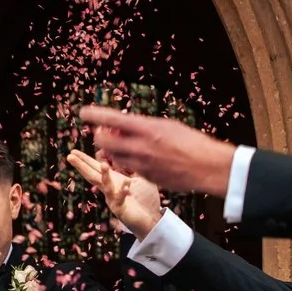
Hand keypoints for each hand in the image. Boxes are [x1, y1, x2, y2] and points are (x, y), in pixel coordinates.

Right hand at [66, 150, 165, 234]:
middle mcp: (109, 190)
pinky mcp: (122, 210)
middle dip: (82, 166)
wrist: (151, 221)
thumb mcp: (139, 179)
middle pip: (93, 176)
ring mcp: (114, 200)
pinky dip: (123, 192)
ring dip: (105, 176)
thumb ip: (132, 167)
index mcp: (113, 181)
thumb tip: (129, 152)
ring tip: (104, 164)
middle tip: (70, 156)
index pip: (95, 168)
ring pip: (107, 187)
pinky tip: (127, 183)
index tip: (73, 151)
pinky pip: (121, 199)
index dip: (85, 160)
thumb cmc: (145, 200)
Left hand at [80, 107, 236, 196]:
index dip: (95, 115)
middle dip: (100, 136)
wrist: (208, 167)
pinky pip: (129, 169)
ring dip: (112, 151)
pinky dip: (129, 162)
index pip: (112, 119)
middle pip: (104, 142)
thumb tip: (123, 125)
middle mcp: (140, 147)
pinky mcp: (146, 178)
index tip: (83, 112)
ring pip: (114, 158)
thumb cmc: (191, 141)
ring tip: (123, 145)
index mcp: (147, 128)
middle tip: (104, 133)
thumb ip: (144, 126)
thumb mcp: (167, 126)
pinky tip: (142, 158)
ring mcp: (142, 164)